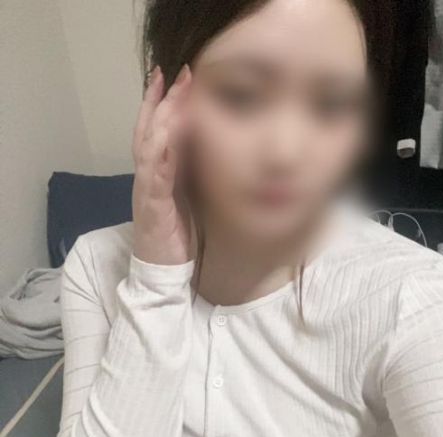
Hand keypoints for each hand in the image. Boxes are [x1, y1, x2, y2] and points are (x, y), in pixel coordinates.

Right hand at [131, 63, 192, 264]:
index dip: (164, 104)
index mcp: (158, 175)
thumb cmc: (177, 237)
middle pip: (150, 130)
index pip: (158, 132)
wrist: (163, 272)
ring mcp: (146, 189)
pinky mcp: (151, 206)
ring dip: (162, 115)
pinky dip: (161, 150)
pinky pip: (154, 173)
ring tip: (175, 90)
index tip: (178, 78)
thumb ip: (190, 176)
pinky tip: (170, 131)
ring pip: (149, 144)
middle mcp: (148, 177)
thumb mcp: (186, 200)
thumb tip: (209, 152)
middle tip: (177, 72)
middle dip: (163, 99)